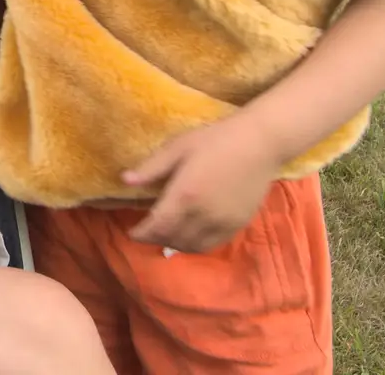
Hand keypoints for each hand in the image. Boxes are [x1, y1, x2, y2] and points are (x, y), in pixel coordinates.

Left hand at [121, 116, 281, 253]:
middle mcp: (202, 214)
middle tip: (147, 231)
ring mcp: (222, 222)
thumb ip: (151, 167)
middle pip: (172, 238)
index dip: (141, 234)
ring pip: (192, 246)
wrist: (260, 143)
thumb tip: (125, 180)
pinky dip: (195, 244)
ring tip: (166, 234)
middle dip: (155, 238)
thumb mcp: (178, 147)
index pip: (156, 225)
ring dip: (174, 243)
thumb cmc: (215, 139)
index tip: (131, 233)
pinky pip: (211, 244)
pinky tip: (190, 235)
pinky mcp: (238, 225)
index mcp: (185, 194)